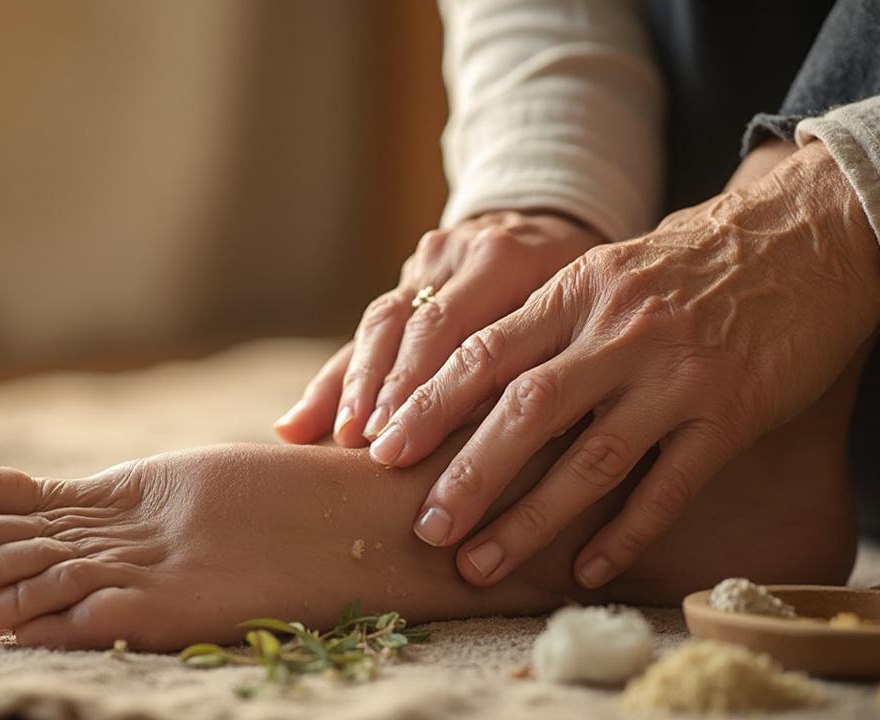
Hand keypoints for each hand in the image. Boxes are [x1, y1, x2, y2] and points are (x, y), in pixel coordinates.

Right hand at [274, 211, 601, 445]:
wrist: (553, 223)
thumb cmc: (583, 294)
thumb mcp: (582, 316)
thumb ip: (548, 361)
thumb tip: (530, 437)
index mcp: (505, 259)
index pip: (455, 329)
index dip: (425, 388)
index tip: (405, 442)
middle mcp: (456, 253)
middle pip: (406, 325)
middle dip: (382, 390)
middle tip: (364, 444)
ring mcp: (425, 261)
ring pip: (377, 324)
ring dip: (351, 387)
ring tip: (334, 439)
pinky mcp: (405, 278)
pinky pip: (365, 334)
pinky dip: (334, 382)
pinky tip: (295, 429)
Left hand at [371, 141, 879, 587]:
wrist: (807, 235)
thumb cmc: (691, 260)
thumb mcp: (608, 268)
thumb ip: (546, 318)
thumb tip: (462, 371)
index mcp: (577, 289)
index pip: (486, 351)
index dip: (429, 405)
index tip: (382, 450)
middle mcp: (620, 331)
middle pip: (525, 411)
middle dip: (467, 475)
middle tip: (425, 527)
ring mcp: (677, 374)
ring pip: (591, 459)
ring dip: (530, 519)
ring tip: (481, 563)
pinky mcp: (731, 412)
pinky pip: (670, 485)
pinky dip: (624, 532)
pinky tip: (586, 569)